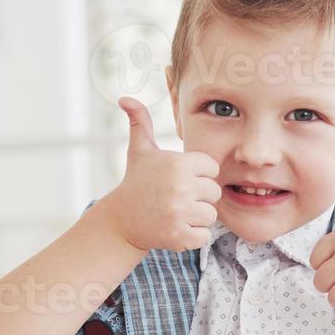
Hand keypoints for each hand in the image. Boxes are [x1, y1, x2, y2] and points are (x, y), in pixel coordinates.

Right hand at [102, 97, 221, 252]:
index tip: (180, 181)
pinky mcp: (178, 235)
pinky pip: (204, 236)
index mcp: (179, 164)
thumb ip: (140, 122)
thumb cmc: (136, 183)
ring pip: (210, 216)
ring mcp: (179, 212)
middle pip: (214, 193)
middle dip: (198, 198)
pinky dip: (192, 237)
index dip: (199, 176)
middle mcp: (181, 186)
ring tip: (173, 214)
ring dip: (195, 218)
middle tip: (176, 200)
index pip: (212, 169)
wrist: (120, 221)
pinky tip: (174, 229)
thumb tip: (124, 97)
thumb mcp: (140, 151)